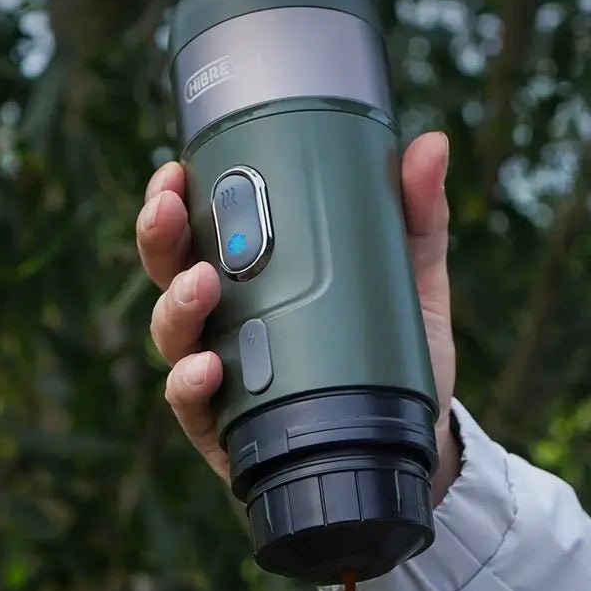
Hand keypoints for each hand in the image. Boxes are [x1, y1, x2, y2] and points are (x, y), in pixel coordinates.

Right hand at [137, 131, 460, 502]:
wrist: (413, 443)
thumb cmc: (396, 358)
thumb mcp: (410, 286)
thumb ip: (416, 221)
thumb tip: (432, 147)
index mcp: (256, 280)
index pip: (199, 231)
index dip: (174, 197)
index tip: (175, 169)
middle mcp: (227, 324)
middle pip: (169, 274)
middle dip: (158, 238)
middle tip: (170, 211)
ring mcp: (221, 375)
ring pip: (171, 335)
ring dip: (176, 305)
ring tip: (203, 284)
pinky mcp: (225, 429)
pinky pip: (191, 404)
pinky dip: (191, 384)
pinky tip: (210, 368)